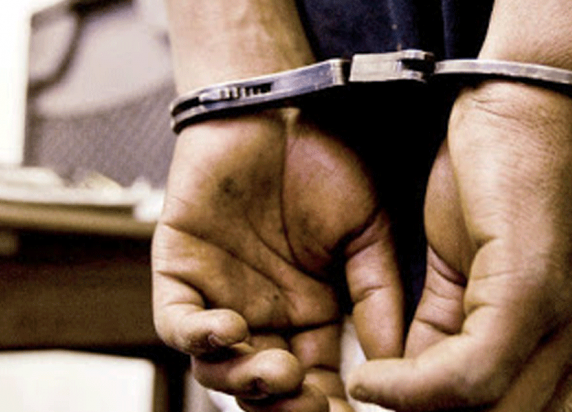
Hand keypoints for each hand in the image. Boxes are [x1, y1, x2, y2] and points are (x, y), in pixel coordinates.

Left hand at [151, 109, 403, 411]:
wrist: (278, 108)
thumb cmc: (323, 163)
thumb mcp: (368, 233)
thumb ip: (378, 295)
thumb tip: (394, 363)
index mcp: (309, 313)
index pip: (316, 379)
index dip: (328, 403)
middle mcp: (263, 314)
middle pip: (264, 388)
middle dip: (285, 405)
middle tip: (310, 404)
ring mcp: (219, 296)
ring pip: (217, 368)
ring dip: (244, 381)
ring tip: (277, 371)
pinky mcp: (180, 272)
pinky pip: (177, 323)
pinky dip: (198, 337)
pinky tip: (231, 330)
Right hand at [348, 81, 571, 410]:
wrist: (520, 103)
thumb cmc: (495, 176)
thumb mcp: (466, 270)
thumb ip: (443, 328)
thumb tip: (406, 383)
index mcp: (569, 337)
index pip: (505, 409)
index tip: (390, 409)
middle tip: (370, 409)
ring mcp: (560, 320)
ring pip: (481, 409)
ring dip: (412, 411)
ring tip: (367, 391)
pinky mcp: (531, 294)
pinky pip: (467, 375)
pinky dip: (410, 387)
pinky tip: (371, 376)